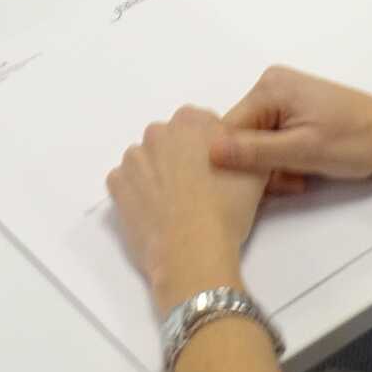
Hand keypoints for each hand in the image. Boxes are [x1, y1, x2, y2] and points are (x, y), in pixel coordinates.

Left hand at [107, 108, 267, 309]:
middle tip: (196, 191)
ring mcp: (134, 157)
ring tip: (174, 206)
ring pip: (146, 160)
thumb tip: (236, 149)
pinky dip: (135, 194)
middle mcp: (159, 131)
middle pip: (170, 141)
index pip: (200, 125)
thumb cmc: (227, 210)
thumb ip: (243, 148)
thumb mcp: (255, 171)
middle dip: (180, 159)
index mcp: (192, 121)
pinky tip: (153, 213)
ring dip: (156, 175)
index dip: (210, 150)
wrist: (193, 250)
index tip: (215, 172)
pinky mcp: (117, 184)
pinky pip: (126, 182)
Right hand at [213, 68, 371, 199]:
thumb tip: (209, 152)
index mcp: (269, 87)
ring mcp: (283, 97)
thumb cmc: (353, 141)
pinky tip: (302, 170)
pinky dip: (283, 159)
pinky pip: (271, 139)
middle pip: (242, 137)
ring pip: (257, 143)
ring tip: (300, 177)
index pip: (228, 131)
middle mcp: (271, 86)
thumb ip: (253, 152)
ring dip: (274, 166)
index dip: (240, 163)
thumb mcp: (301, 151)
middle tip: (291, 180)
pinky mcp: (294, 110)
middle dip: (261, 166)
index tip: (265, 183)